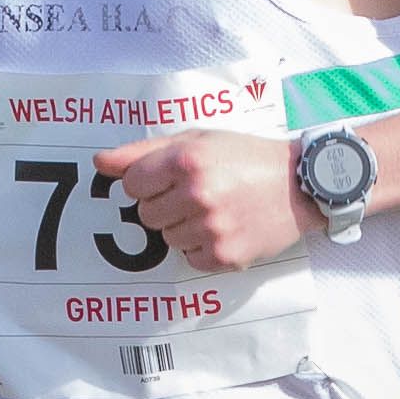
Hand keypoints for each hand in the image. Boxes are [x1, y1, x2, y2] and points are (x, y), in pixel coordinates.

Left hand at [97, 125, 307, 271]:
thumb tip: (99, 163)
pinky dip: (202, 246)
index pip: (132, 184)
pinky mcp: (225, 255)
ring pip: (167, 239)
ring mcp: (212, 228)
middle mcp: (198, 194)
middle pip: (145, 215)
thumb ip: (143, 152)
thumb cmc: (245, 157)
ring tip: (215, 210)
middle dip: (165, 206)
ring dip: (184, 227)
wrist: (300, 184)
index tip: (172, 179)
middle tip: (197, 194)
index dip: (149, 182)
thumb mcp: (196, 140)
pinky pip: (190, 258)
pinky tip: (225, 227)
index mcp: (187, 160)